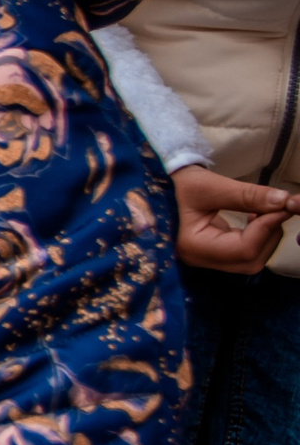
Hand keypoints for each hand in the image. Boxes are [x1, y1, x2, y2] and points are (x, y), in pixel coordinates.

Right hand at [174, 165, 297, 274]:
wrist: (158, 184)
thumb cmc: (177, 184)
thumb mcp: (211, 185)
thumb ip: (248, 195)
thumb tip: (285, 201)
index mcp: (193, 245)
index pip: (244, 249)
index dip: (268, 228)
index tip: (283, 205)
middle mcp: (199, 259)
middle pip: (251, 261)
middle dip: (270, 235)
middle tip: (276, 208)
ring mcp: (206, 259)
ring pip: (251, 261)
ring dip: (267, 237)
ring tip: (264, 211)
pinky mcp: (214, 253)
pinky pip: (245, 254)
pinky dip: (259, 238)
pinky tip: (255, 219)